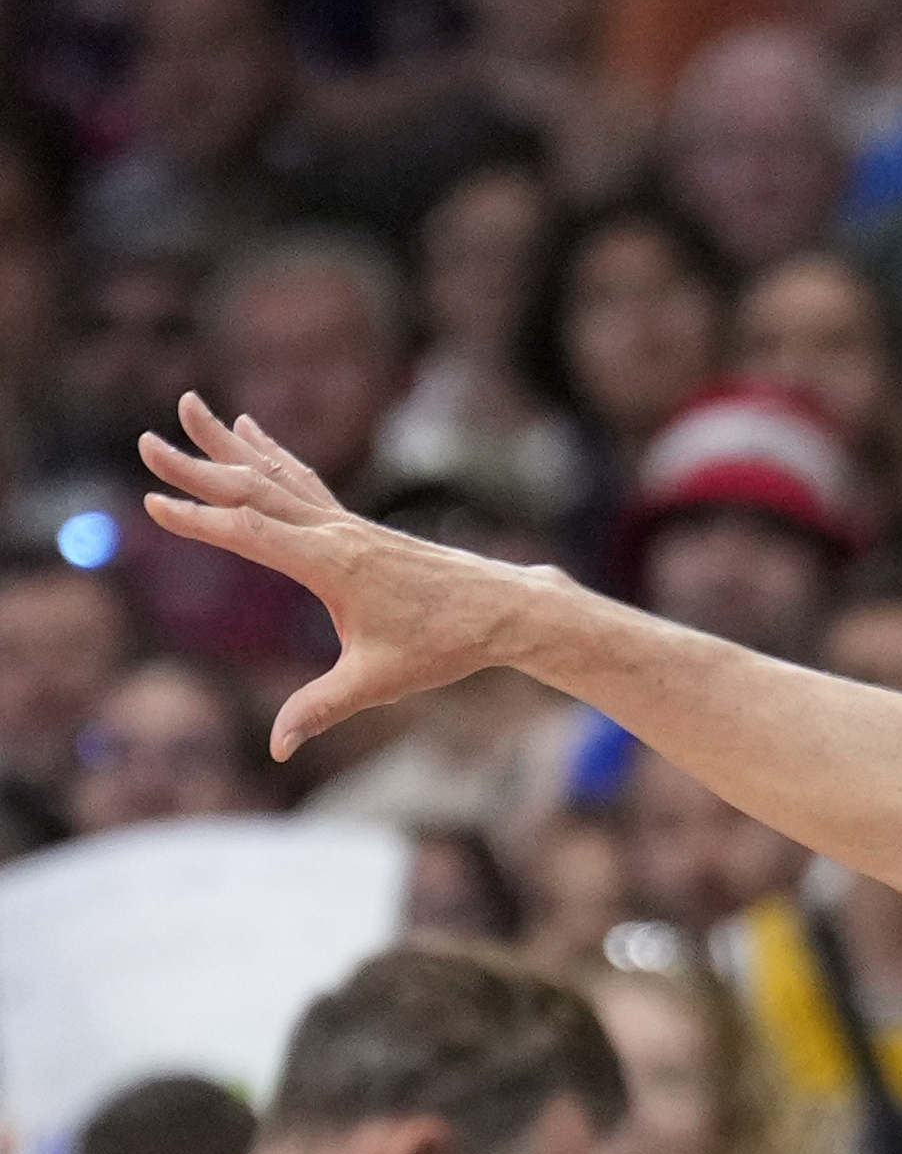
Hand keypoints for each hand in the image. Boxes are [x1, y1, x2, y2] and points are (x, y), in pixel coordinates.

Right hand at [139, 391, 541, 759]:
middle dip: (197, 468)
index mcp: (332, 564)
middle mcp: (335, 533)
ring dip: (229, 445)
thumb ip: (322, 709)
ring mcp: (347, 524)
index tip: (153, 504)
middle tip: (145, 442)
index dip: (200, 520)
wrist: (504, 610)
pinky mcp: (358, 526)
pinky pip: (304, 482)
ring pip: (277, 476)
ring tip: (191, 405)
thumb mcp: (378, 682)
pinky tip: (250, 431)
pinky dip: (272, 455)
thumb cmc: (445, 645)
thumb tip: (279, 748)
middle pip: (254, 491)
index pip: (251, 534)